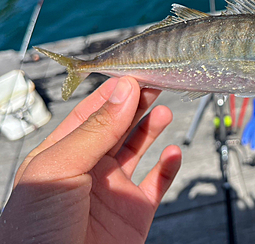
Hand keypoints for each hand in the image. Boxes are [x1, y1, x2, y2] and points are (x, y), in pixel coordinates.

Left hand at [0, 77, 181, 243]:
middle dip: (137, 103)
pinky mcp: (134, 213)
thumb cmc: (35, 233)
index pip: (91, 113)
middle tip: (156, 83)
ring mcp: (113, 190)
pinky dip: (168, 167)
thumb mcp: (59, 169)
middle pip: (118, 126)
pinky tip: (172, 153)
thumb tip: (124, 91)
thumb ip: (95, 129)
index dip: (114, 92)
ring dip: (152, 128)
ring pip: (139, 149)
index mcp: (63, 154)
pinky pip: (157, 183)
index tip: (136, 73)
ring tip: (164, 111)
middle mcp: (89, 169)